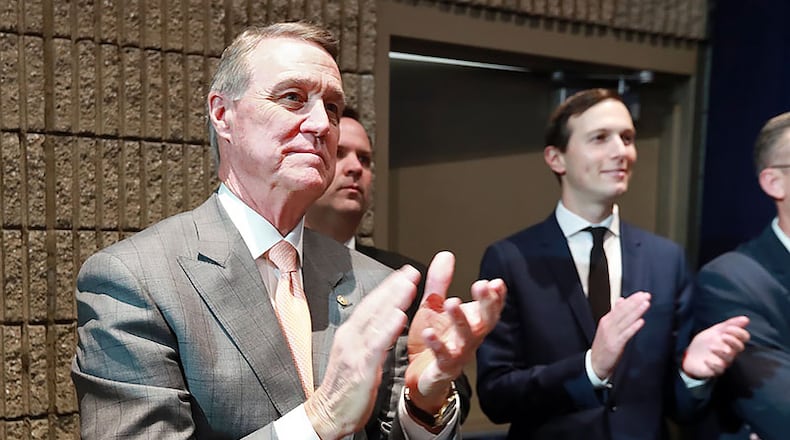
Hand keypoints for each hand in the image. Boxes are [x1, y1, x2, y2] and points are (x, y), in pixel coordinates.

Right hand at [305, 266, 418, 439]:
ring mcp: (354, 351)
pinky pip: (376, 344)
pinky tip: (400, 315)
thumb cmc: (344, 388)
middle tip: (410, 271)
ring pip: (375, 319)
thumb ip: (370, 338)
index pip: (370, 305)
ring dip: (393, 300)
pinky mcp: (360, 367)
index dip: (387, 288)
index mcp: (350, 334)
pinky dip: (388, 328)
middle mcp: (350, 337)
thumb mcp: (357, 356)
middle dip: (393, 287)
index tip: (403, 275)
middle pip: (373, 306)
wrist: (327, 414)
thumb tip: (386, 323)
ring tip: (410, 285)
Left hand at [405, 251, 506, 412]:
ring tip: (453, 303)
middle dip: (486, 303)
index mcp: (470, 321)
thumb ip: (440, 282)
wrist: (421, 375)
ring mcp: (459, 353)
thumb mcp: (433, 306)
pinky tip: (429, 333)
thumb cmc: (432, 341)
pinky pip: (443, 356)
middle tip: (482, 286)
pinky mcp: (444, 367)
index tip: (497, 282)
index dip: (496, 296)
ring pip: (466, 338)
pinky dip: (437, 344)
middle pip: (485, 320)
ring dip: (461, 319)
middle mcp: (469, 338)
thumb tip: (446, 255)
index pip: (489, 308)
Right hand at [590, 291, 650, 379]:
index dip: (631, 300)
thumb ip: (614, 314)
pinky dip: (633, 327)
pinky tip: (641, 321)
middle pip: (623, 311)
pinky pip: (626, 334)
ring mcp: (611, 334)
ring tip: (646, 304)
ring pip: (625, 320)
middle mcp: (608, 325)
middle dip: (635, 303)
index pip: (620, 307)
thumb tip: (621, 300)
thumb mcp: (607, 327)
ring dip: (636, 311)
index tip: (641, 294)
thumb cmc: (603, 346)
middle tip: (646, 295)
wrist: (595, 364)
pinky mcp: (615, 344)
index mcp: (607, 320)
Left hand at [682, 315, 749, 378]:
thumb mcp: (716, 330)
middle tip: (722, 336)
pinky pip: (719, 370)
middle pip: (739, 347)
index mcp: (731, 341)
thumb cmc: (706, 342)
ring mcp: (723, 361)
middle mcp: (730, 352)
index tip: (728, 328)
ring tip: (711, 347)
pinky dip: (713, 365)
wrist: (691, 355)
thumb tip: (746, 319)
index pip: (744, 337)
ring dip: (721, 352)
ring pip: (729, 359)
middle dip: (733, 341)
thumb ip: (730, 324)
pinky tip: (706, 360)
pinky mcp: (715, 370)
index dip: (739, 332)